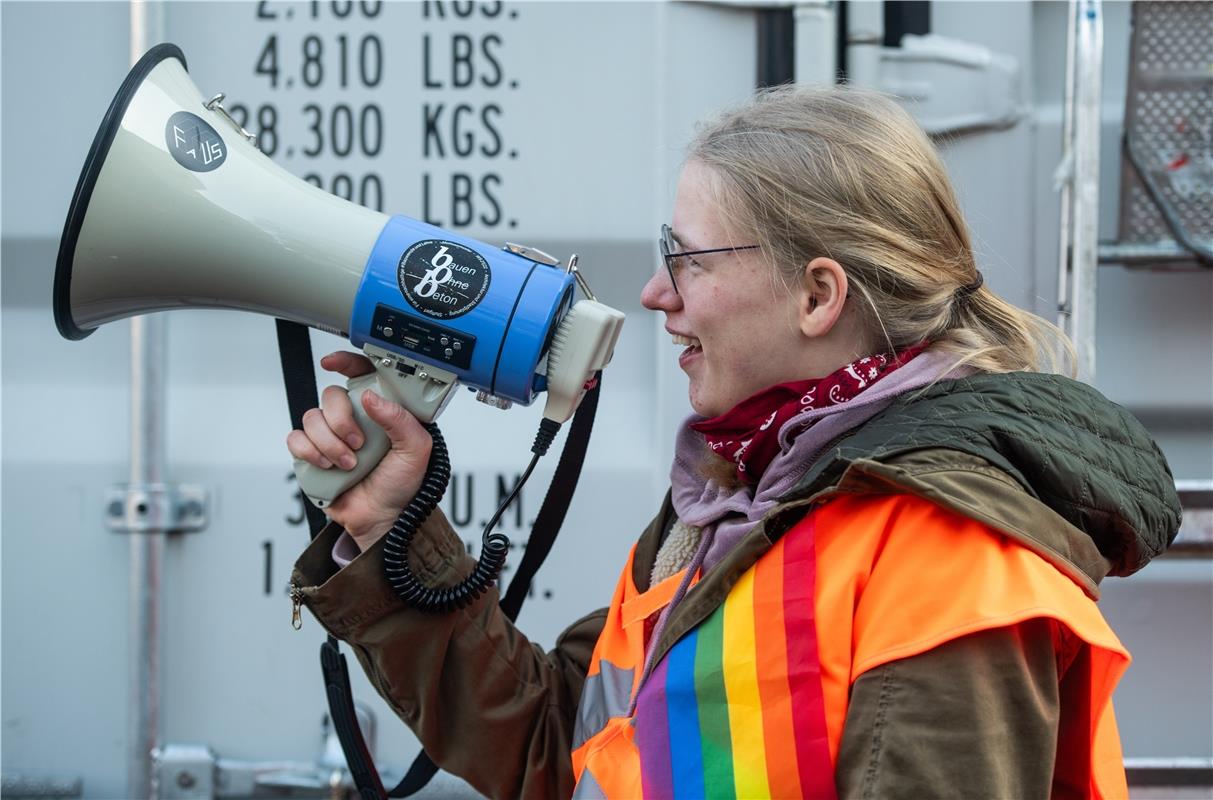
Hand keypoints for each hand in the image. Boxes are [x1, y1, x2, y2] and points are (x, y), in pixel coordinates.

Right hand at [286, 351, 433, 551]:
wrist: (382, 518)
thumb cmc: (402, 485)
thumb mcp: (417, 450)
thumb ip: (401, 419)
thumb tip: (370, 397)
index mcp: (381, 411)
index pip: (361, 375)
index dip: (346, 362)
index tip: (333, 362)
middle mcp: (354, 419)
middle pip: (331, 395)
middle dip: (341, 420)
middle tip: (358, 443)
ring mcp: (331, 435)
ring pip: (312, 417)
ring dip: (330, 443)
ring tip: (349, 463)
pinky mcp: (313, 454)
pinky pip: (296, 439)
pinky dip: (310, 452)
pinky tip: (328, 465)